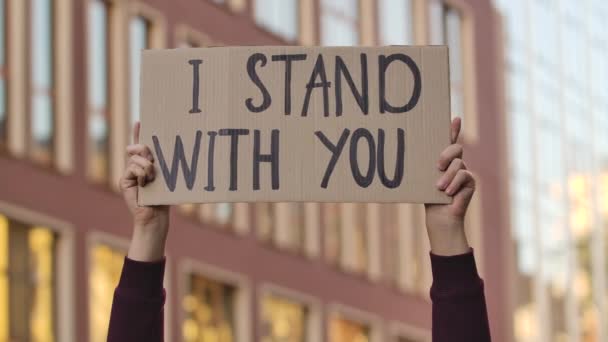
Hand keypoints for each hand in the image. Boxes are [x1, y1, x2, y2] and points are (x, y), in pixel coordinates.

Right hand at [119, 121, 169, 260]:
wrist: (155, 217)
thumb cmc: (164, 198)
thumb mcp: (165, 177)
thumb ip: (159, 165)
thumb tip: (156, 155)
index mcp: (146, 165)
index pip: (141, 146)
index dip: (139, 133)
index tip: (140, 120)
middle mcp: (136, 167)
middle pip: (137, 148)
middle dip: (144, 148)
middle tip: (152, 159)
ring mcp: (129, 174)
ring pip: (135, 158)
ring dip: (147, 166)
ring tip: (152, 178)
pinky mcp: (124, 181)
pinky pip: (132, 168)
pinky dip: (141, 174)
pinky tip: (145, 184)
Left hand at [424, 117, 475, 255]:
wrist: (439, 218)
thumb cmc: (428, 198)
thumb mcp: (425, 178)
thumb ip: (425, 166)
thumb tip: (411, 152)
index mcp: (443, 161)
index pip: (450, 141)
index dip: (453, 129)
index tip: (455, 117)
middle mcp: (456, 164)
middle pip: (455, 148)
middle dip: (447, 154)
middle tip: (437, 166)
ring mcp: (465, 172)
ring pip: (459, 163)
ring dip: (447, 176)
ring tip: (440, 188)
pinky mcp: (470, 182)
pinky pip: (464, 175)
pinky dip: (454, 184)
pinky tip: (448, 193)